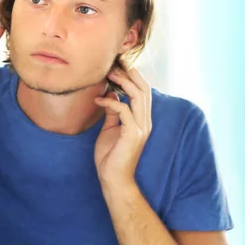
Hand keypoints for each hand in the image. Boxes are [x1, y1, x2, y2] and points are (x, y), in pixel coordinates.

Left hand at [94, 67, 151, 188]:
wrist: (113, 179)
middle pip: (144, 90)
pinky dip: (111, 102)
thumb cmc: (110, 155)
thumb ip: (114, 112)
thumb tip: (113, 94)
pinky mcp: (133, 134)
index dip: (134, 77)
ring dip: (124, 82)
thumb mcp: (111, 128)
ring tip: (109, 75)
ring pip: (139, 96)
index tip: (119, 66)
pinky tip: (98, 101)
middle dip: (130, 75)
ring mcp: (141, 128)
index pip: (144, 92)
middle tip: (114, 66)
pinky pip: (124, 110)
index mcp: (142, 120)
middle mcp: (145, 122)